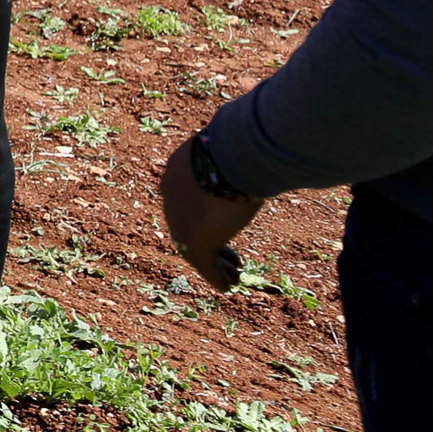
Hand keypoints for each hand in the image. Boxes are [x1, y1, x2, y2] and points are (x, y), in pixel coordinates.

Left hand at [158, 136, 262, 290]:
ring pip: (194, 248)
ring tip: (234, 276)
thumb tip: (260, 148)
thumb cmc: (241, 145)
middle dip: (208, 241)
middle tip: (227, 255)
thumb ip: (239, 156)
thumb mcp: (234, 148)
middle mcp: (172, 195)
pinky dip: (215, 276)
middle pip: (185, 225)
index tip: (219, 223)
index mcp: (178, 170)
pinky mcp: (197, 238)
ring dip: (216, 264)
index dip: (202, 213)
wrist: (235, 154)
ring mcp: (181, 218)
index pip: (185, 198)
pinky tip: (228, 286)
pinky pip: (204, 264)